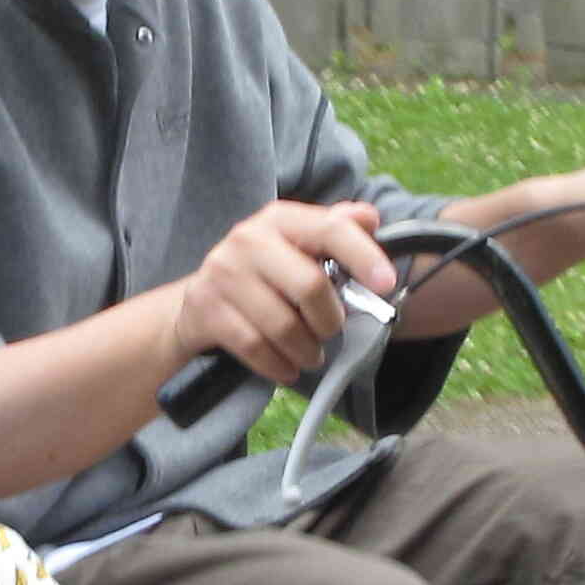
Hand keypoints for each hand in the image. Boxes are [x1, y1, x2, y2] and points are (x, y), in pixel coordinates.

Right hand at [172, 192, 394, 387]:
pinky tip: (287, 366)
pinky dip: (280, 365)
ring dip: (307, 350)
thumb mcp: (298, 245)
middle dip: (330, 320)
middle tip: (331, 331)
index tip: (386, 284)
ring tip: (310, 353)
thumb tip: (369, 218)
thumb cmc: (264, 273)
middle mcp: (249, 240)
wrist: (198, 301)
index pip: (330, 229)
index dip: (363, 256)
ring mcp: (224, 275)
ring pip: (284, 326)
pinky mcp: (207, 310)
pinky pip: (256, 348)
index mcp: (280, 219)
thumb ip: (336, 230)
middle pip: (310, 286)